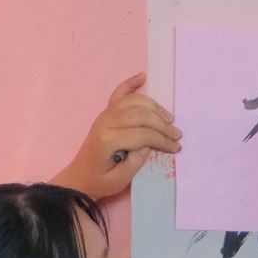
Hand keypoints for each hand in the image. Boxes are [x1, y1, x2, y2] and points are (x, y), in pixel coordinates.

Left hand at [52, 74, 182, 197]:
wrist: (80, 176)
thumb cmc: (100, 180)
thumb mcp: (119, 181)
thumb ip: (135, 163)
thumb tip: (148, 146)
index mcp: (108, 139)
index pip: (142, 134)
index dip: (162, 140)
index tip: (176, 148)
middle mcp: (105, 122)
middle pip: (140, 115)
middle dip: (162, 124)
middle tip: (177, 135)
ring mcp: (105, 115)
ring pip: (134, 102)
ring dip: (154, 108)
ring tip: (169, 119)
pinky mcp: (106, 113)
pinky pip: (119, 94)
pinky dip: (131, 83)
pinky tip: (142, 77)